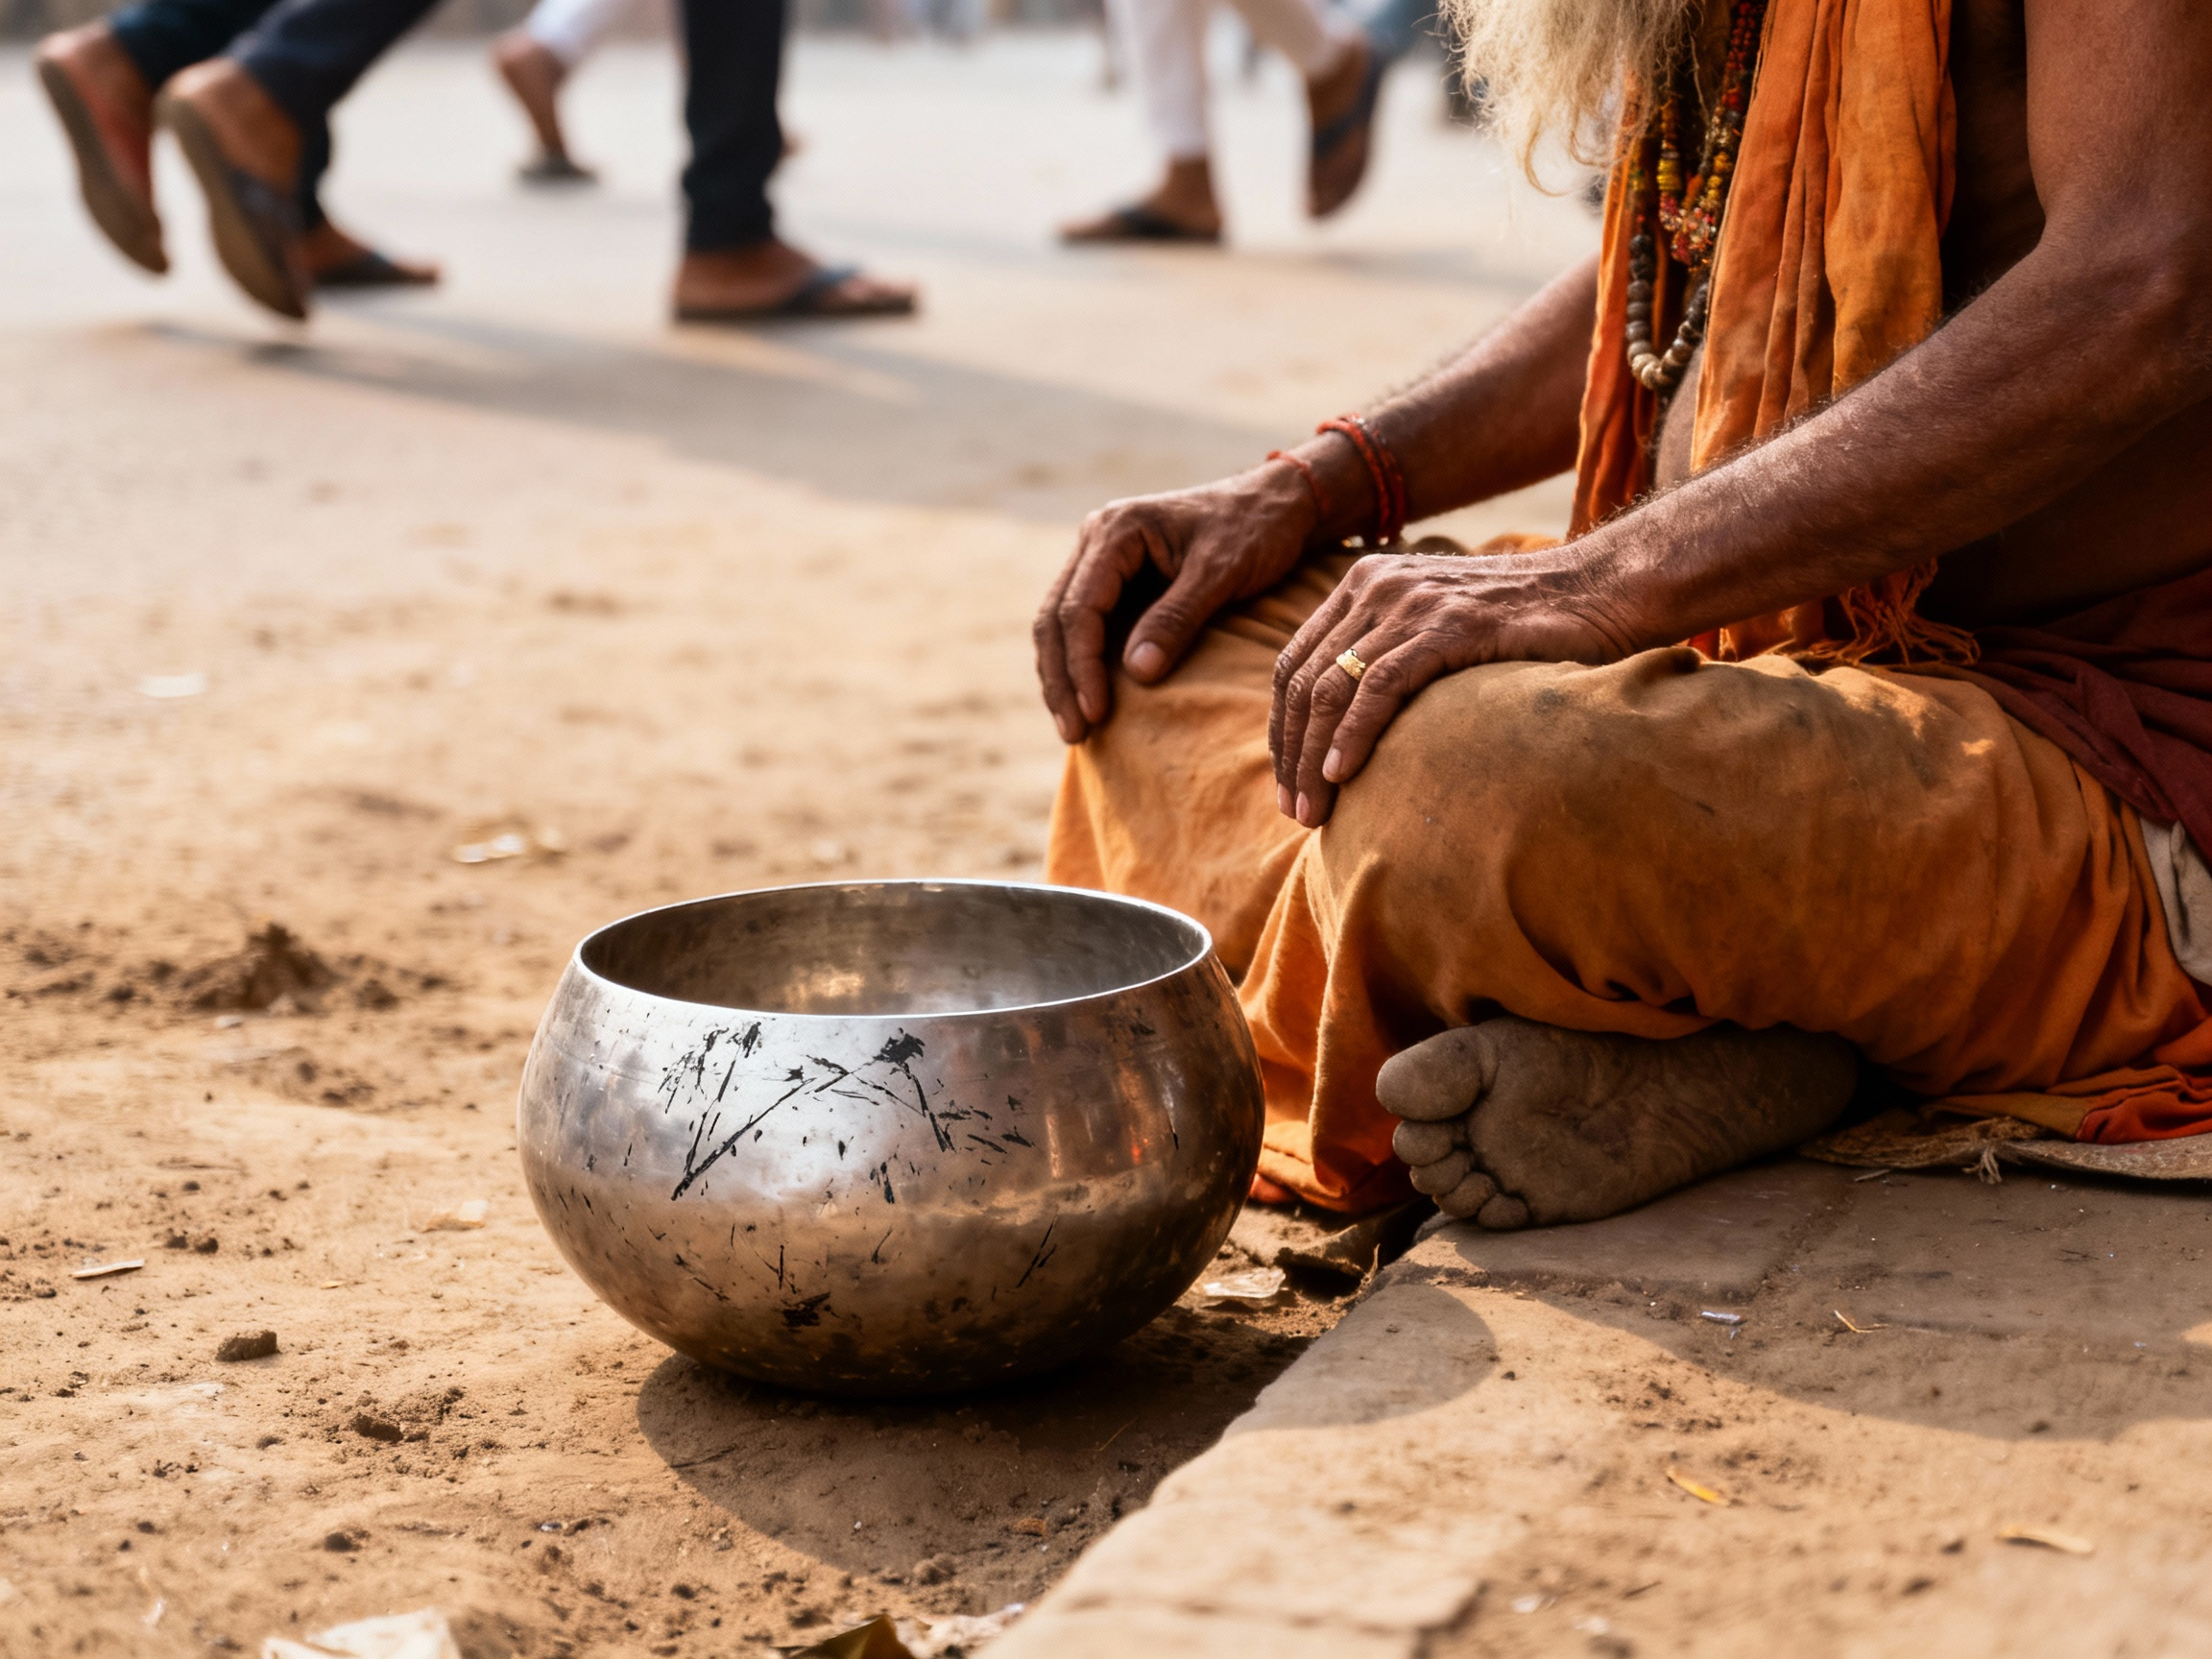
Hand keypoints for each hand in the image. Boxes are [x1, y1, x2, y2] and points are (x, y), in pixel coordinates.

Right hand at [1035, 463, 1317, 741]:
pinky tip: (1087, 699)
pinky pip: (1082, 625)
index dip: (1083, 665)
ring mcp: (1100, 557)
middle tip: (1075, 733)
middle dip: (1062, 680)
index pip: (1079, 607)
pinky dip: (1079, 664)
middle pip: (1056, 620)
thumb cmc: (1256, 530)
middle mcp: (1096, 539)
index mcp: (1116, 530)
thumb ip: (1177, 618)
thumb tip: (1137, 673)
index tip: (1096, 712)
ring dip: (1063, 678)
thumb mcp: (1220, 573)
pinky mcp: (1113, 578)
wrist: (1277, 504)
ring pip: (1059, 626)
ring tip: (1075, 729)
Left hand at [1268, 547, 1637, 825]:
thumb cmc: (1525, 626)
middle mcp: (1377, 586)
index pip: (1294, 665)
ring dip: (1312, 758)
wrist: (1601, 590)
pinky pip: (1380, 685)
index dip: (1281, 730)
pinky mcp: (1448, 626)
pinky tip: (1342, 774)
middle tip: (1294, 813)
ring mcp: (1411, 602)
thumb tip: (1347, 733)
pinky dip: (1354, 734)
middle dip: (1290, 755)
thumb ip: (1391, 660)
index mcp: (1365, 585)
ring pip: (1332, 688)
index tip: (1287, 785)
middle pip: (1304, 682)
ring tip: (1313, 813)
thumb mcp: (1438, 632)